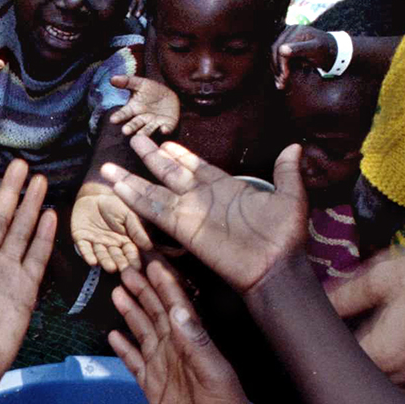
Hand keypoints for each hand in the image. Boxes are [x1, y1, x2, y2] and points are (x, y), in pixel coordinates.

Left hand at [70, 187, 151, 272]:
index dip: (134, 259)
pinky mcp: (81, 239)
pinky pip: (84, 249)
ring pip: (101, 255)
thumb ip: (137, 230)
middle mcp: (110, 245)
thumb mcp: (128, 215)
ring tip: (111, 268)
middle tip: (124, 270)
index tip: (138, 267)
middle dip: (120, 263)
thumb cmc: (113, 205)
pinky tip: (92, 262)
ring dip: (105, 262)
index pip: (130, 252)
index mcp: (124, 241)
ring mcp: (95, 243)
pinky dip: (88, 255)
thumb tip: (149, 246)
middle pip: (116, 256)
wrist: (93, 196)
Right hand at [102, 136, 307, 296]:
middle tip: (134, 138)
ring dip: (132, 179)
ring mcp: (190, 211)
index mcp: (225, 187)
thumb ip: (287, 172)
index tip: (165, 141)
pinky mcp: (182, 227)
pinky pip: (154, 209)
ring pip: (154, 190)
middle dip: (151, 157)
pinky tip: (118, 186)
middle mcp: (202, 197)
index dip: (180, 153)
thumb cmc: (284, 235)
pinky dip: (134, 198)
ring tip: (109, 166)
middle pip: (170, 172)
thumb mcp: (291, 196)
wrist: (275, 265)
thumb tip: (295, 148)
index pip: (196, 166)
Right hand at [106, 75, 179, 137]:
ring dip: (144, 132)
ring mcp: (153, 123)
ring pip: (147, 129)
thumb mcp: (140, 83)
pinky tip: (163, 129)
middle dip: (130, 127)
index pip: (124, 114)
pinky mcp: (166, 125)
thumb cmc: (151, 90)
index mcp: (133, 109)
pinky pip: (165, 129)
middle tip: (125, 131)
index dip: (118, 117)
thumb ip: (127, 82)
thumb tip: (112, 78)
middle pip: (134, 124)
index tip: (113, 120)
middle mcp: (141, 119)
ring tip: (140, 134)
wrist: (170, 95)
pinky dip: (164, 130)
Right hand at [109, 259, 265, 403]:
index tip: (151, 261)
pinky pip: (134, 362)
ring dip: (130, 312)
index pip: (175, 305)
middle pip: (154, 313)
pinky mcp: (152, 385)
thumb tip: (177, 309)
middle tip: (126, 268)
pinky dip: (124, 348)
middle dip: (142, 290)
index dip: (164, 284)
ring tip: (117, 292)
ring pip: (141, 332)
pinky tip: (113, 335)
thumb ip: (195, 342)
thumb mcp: (214, 372)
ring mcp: (162, 366)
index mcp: (192, 340)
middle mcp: (175, 348)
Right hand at [271, 25, 335, 89]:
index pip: (281, 48)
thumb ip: (299, 49)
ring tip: (280, 83)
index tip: (284, 77)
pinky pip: (277, 57)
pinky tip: (281, 78)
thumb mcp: (316, 49)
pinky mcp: (286, 45)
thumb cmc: (326, 51)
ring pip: (274, 55)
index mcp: (296, 30)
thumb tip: (281, 50)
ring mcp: (287, 38)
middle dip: (277, 68)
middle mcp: (289, 31)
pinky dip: (278, 68)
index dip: (280, 63)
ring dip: (276, 70)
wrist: (333, 51)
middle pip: (275, 51)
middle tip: (281, 83)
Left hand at [328, 248, 404, 388]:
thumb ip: (348, 294)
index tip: (319, 339)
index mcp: (383, 356)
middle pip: (367, 380)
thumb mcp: (383, 276)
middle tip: (341, 341)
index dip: (327, 354)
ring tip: (370, 344)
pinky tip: (404, 345)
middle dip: (352, 363)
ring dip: (380, 369)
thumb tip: (321, 301)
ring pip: (393, 383)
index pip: (342, 369)